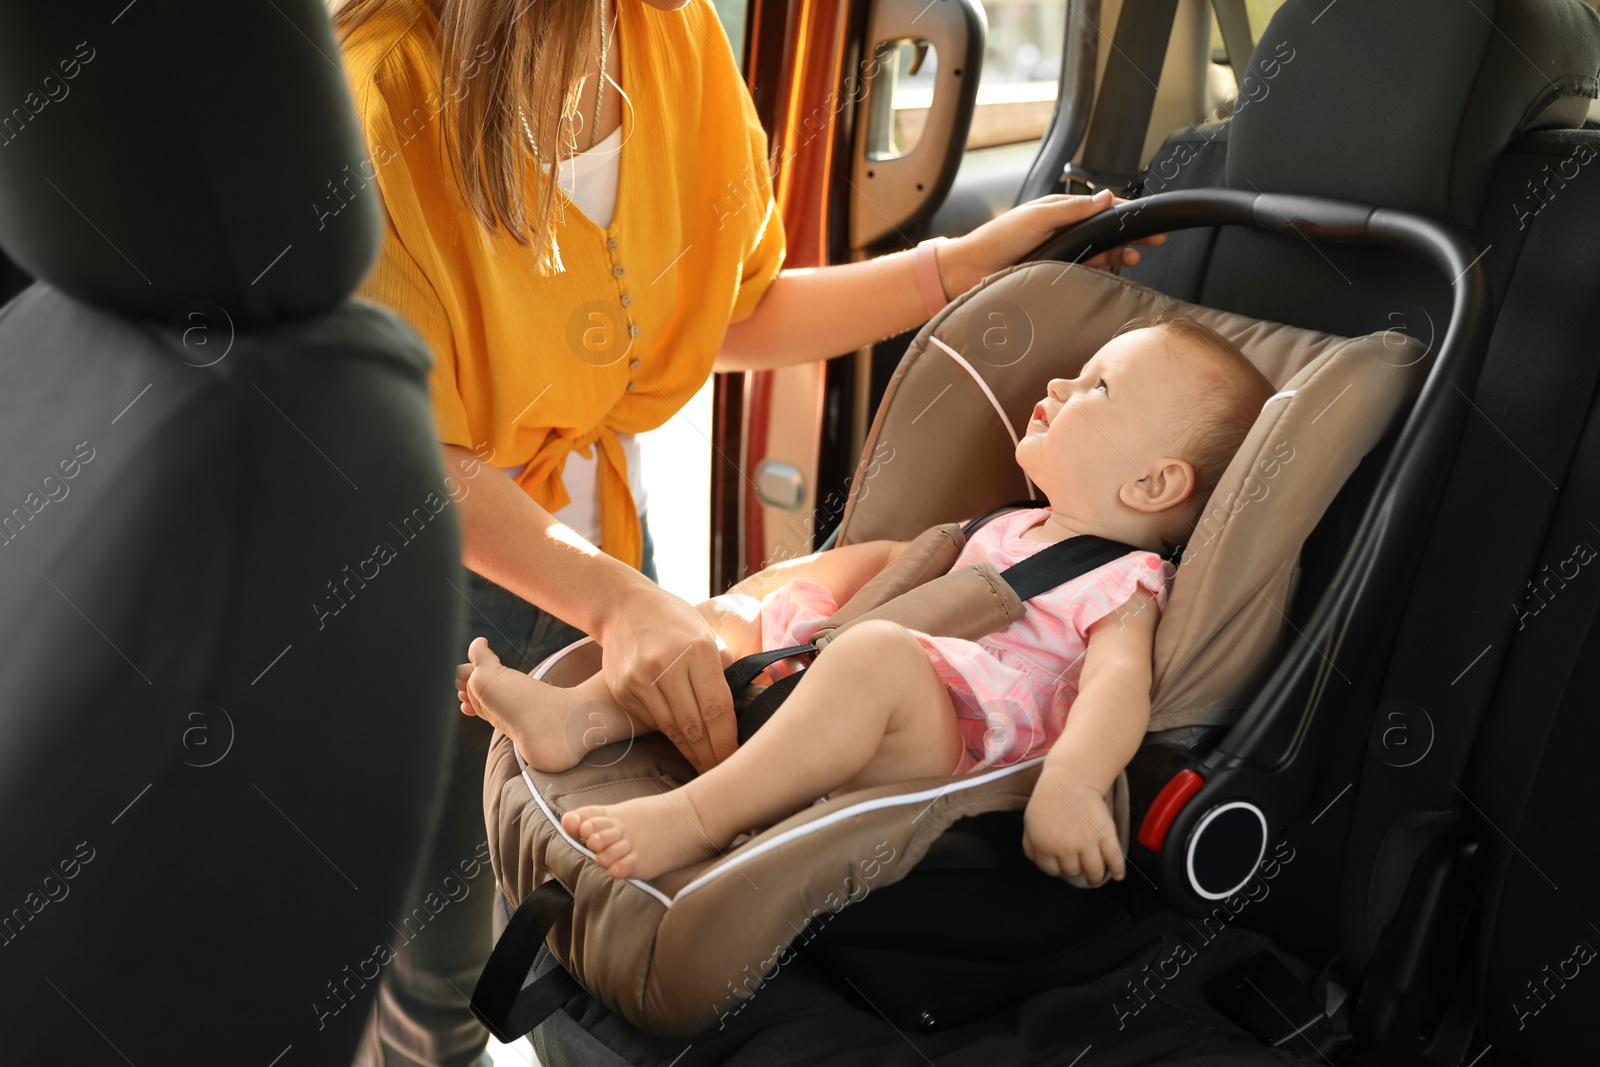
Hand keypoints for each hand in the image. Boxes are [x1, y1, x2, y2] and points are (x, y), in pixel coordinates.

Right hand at [596, 583, 735, 773]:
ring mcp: (640, 678)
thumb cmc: (675, 621)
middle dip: (710, 755)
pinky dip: (669, 734)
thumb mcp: (707, 634)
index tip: (735, 759)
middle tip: (722, 772)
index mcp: (697, 650)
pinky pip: (652, 721)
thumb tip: (747, 704)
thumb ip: (724, 668)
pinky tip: (682, 745)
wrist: (624, 606)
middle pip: (693, 725)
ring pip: (671, 729)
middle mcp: (667, 665)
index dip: (727, 740)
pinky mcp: (623, 689)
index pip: (716, 708)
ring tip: (705, 767)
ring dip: (690, 752)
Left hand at [938, 189, 1166, 300]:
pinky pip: (1087, 270)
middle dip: (1131, 235)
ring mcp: (1062, 252)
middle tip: (1155, 239)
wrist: (972, 271)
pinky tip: (1115, 270)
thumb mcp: (1037, 216)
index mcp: (1060, 211)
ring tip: (1135, 256)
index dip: (1125, 214)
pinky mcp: (1057, 272)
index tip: (1146, 219)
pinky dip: (1103, 270)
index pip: (1101, 209)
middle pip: (1106, 232)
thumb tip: (1105, 198)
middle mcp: (1064, 230)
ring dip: (1120, 254)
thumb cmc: (997, 239)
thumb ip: (1073, 209)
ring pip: (1100, 253)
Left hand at [1021, 768, 1125, 885]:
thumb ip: (1030, 845)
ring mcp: (1087, 843)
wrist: (1071, 779)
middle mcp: (1066, 849)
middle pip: (1072, 871)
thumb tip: (1038, 862)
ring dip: (1095, 877)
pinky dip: (1117, 869)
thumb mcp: (1029, 822)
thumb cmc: (1049, 798)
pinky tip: (1118, 875)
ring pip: (1093, 871)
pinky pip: (1113, 859)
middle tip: (1078, 866)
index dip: (1056, 869)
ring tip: (1095, 878)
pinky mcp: (1105, 835)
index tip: (1061, 867)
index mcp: (1044, 846)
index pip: (1051, 870)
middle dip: (1074, 870)